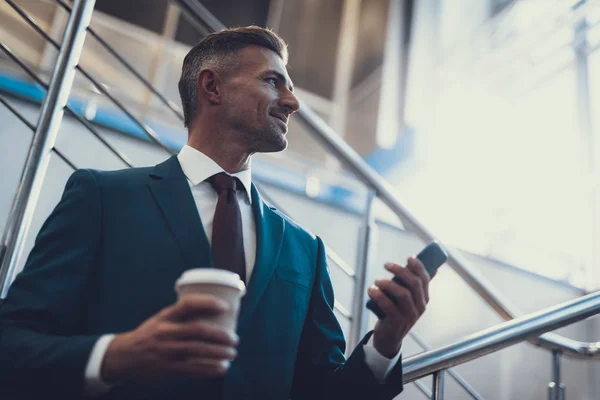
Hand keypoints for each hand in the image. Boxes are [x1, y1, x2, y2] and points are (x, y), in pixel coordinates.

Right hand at [101, 295, 238, 383]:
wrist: (123, 356)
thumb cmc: (150, 334)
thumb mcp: (162, 319)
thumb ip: (182, 315)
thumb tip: (214, 310)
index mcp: (166, 316)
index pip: (189, 304)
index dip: (208, 303)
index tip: (225, 307)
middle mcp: (166, 331)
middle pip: (198, 330)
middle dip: (220, 335)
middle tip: (234, 338)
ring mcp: (166, 350)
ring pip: (198, 350)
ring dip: (219, 352)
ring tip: (232, 353)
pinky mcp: (167, 368)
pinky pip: (193, 369)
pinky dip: (210, 369)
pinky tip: (222, 368)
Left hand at [368, 257, 432, 357]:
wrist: (389, 338)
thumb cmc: (397, 313)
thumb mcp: (410, 299)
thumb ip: (417, 285)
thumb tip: (433, 267)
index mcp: (424, 299)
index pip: (425, 279)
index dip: (418, 267)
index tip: (409, 257)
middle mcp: (419, 307)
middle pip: (414, 284)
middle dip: (400, 270)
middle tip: (387, 264)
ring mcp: (409, 316)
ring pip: (402, 294)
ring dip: (388, 283)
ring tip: (377, 281)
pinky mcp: (396, 322)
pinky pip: (388, 306)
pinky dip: (379, 296)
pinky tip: (371, 290)